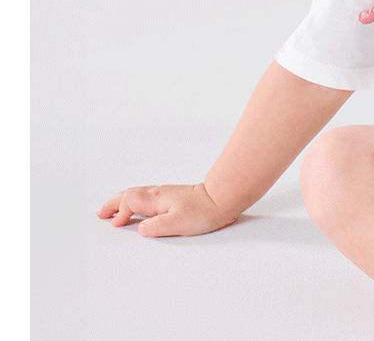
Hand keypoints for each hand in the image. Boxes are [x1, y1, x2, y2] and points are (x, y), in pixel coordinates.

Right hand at [97, 183, 238, 236]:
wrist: (222, 199)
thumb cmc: (203, 211)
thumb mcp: (177, 224)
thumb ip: (156, 227)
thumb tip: (140, 230)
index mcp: (156, 199)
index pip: (129, 203)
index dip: (119, 214)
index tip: (114, 225)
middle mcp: (159, 193)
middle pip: (129, 195)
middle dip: (113, 203)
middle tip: (101, 212)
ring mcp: (166, 194)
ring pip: (138, 194)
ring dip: (123, 201)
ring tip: (113, 209)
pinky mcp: (174, 197)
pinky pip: (147, 196)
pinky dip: (135, 201)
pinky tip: (139, 207)